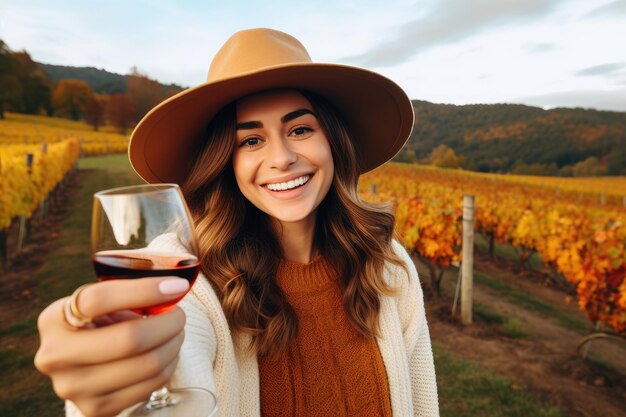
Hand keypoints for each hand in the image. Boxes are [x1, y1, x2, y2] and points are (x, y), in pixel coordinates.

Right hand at [35, 277, 189, 416]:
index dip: (144, 291)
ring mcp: (74, 387)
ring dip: (174, 344)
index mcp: (54, 319)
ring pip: (147, 364)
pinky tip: (166, 353)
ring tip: (176, 333)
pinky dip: (169, 365)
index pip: (99, 300)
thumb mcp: (103, 302)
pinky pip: (151, 384)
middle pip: (130, 339)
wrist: (83, 364)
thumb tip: (174, 288)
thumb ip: (131, 292)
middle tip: (179, 315)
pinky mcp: (96, 409)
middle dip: (169, 323)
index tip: (176, 286)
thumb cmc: (100, 323)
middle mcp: (56, 356)